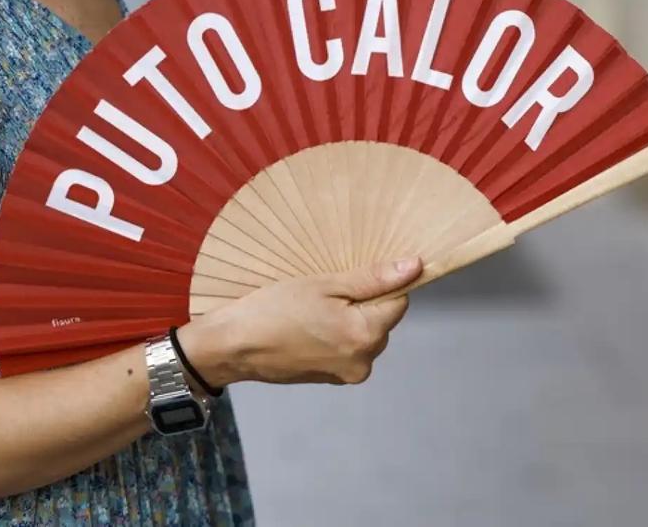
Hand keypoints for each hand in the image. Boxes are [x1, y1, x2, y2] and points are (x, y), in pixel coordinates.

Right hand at [178, 258, 421, 386]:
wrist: (233, 346)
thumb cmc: (274, 309)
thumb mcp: (322, 284)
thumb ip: (372, 278)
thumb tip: (414, 267)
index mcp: (366, 334)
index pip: (398, 301)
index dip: (378, 284)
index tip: (349, 277)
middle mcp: (364, 361)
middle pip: (381, 321)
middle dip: (361, 304)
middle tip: (323, 292)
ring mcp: (347, 374)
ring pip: (363, 335)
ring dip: (347, 320)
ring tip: (311, 310)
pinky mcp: (331, 379)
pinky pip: (345, 349)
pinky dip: (333, 336)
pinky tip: (306, 327)